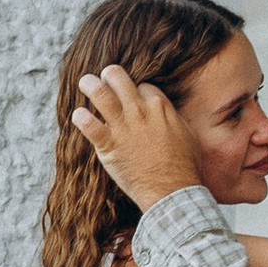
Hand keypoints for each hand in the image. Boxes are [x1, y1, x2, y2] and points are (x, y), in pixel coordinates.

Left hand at [71, 64, 200, 210]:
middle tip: (104, 81)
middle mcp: (139, 110)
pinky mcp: (108, 144)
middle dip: (109, 76)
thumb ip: (173, 118)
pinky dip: (80, 117)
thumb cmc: (184, 166)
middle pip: (116, 76)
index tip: (134, 99)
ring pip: (98, 92)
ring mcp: (122, 126)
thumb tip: (167, 112)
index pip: (141, 85)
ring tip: (86, 84)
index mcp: (159, 106)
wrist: (172, 190)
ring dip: (88, 84)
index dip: (136, 91)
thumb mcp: (187, 134)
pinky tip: (80, 117)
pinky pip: (87, 123)